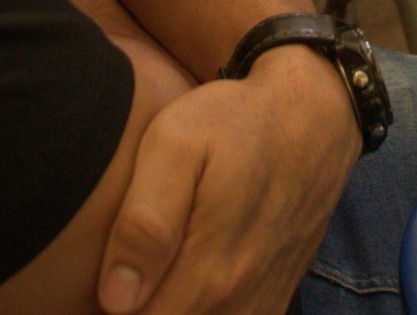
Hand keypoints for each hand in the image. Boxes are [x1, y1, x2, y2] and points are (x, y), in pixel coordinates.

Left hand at [96, 48, 360, 313]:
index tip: (103, 270)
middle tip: (126, 256)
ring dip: (167, 301)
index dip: (106, 304)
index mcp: (206, 277)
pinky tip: (183, 269)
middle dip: (135, 302)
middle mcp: (236, 306)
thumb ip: (144, 222)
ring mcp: (258, 310)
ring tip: (154, 259)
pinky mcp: (270, 304)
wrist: (313, 119)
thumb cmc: (236, 124)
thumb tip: (115, 300)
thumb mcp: (176, 144)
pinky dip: (197, 305)